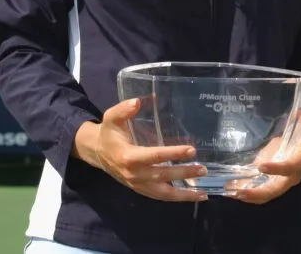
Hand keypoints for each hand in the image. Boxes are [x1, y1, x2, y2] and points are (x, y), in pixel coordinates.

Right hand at [73, 98, 207, 201]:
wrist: (97, 152)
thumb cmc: (109, 133)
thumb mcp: (111, 118)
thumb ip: (123, 109)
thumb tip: (137, 102)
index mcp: (128, 156)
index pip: (154, 156)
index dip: (173, 154)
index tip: (191, 150)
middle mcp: (134, 174)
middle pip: (162, 176)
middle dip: (183, 173)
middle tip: (202, 168)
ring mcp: (137, 184)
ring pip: (163, 194)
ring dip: (184, 194)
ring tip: (203, 193)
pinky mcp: (141, 189)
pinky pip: (160, 197)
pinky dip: (177, 198)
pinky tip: (193, 195)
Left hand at [229, 110, 300, 203]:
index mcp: (299, 162)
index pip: (289, 168)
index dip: (277, 169)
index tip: (260, 166)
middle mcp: (290, 177)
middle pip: (275, 189)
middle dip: (258, 193)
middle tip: (240, 192)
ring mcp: (280, 183)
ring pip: (265, 195)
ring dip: (249, 196)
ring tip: (231, 193)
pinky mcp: (270, 184)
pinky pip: (259, 192)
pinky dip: (246, 193)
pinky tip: (230, 191)